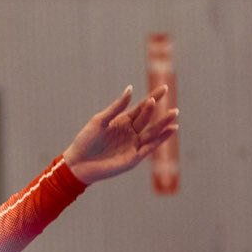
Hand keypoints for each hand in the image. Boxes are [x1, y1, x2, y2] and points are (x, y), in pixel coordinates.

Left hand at [63, 85, 177, 185]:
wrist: (77, 163)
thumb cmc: (85, 141)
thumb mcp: (100, 120)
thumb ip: (117, 107)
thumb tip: (130, 88)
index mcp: (122, 121)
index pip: (141, 107)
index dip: (153, 98)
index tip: (164, 88)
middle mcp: (130, 132)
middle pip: (148, 119)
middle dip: (159, 112)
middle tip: (171, 104)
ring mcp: (132, 145)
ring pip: (151, 133)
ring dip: (163, 124)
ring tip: (174, 115)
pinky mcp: (133, 158)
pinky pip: (149, 147)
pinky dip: (160, 139)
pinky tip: (171, 130)